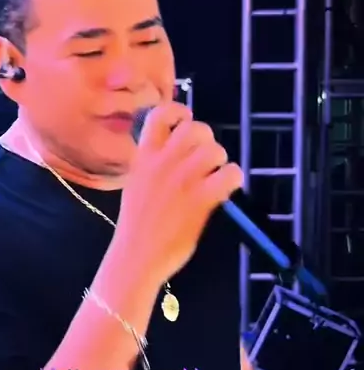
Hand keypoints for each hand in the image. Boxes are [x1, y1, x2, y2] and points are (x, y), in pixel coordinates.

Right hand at [117, 102, 242, 282]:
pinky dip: (233, 177)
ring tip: (215, 175)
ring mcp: (182, 181)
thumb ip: (153, 167)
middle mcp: (163, 164)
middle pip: (194, 129)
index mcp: (143, 158)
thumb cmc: (136, 227)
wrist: (136, 257)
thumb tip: (178, 155)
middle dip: (206, 139)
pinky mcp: (201, 200)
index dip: (178, 112)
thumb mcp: (136, 186)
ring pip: (214, 150)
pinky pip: (229, 174)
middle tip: (206, 157)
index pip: (159, 116)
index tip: (186, 119)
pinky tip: (227, 187)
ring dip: (220, 160)